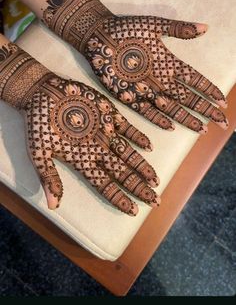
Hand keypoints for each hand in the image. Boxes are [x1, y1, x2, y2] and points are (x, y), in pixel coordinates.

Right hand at [0, 41, 158, 213]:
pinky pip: (127, 128)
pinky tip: (150, 146)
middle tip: (156, 202)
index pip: (105, 185)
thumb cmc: (38, 123)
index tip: (134, 211)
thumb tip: (53, 207)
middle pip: (122, 173)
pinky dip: (138, 136)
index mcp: (82, 161)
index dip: (119, 198)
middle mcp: (97, 150)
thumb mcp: (39, 152)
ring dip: (142, 166)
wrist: (41, 92)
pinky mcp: (108, 114)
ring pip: (129, 154)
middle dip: (139, 188)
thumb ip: (49, 177)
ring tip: (156, 181)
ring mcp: (105, 133)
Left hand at [42, 0, 227, 132]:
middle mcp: (160, 78)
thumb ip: (179, 29)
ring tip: (201, 129)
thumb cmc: (126, 28)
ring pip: (171, 107)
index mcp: (169, 62)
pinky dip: (158, 118)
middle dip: (205, 109)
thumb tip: (206, 28)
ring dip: (186, 117)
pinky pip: (146, 110)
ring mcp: (145, 88)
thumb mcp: (155, 26)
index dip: (209, 90)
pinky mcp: (128, 94)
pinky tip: (171, 127)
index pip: (195, 79)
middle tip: (221, 121)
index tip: (222, 100)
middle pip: (188, 97)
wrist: (98, 34)